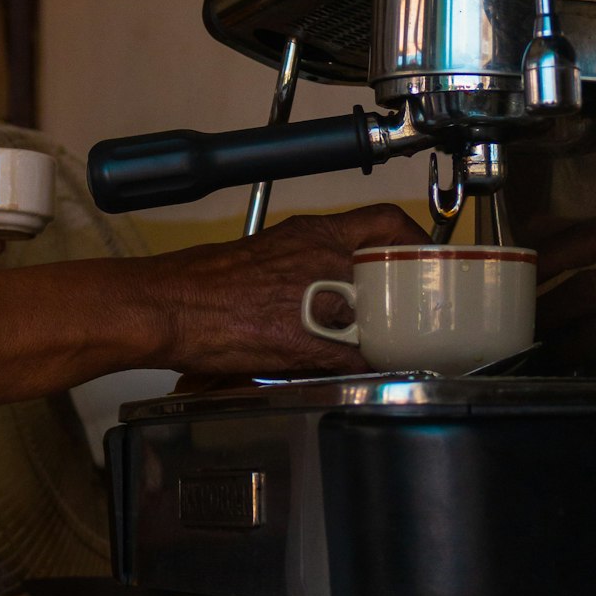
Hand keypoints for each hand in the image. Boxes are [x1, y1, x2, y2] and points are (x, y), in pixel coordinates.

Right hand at [146, 203, 427, 377]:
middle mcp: (325, 261)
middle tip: (413, 308)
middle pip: (393, 274)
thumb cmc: (205, 281)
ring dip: (392, 335)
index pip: (385, 222)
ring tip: (393, 344)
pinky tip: (367, 373)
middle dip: (408, 295)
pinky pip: (356, 359)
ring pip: (382, 320)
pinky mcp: (309, 344)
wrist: (174, 306)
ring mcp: (320, 303)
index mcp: (313, 234)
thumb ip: (303, 260)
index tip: (422, 254)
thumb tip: (320, 276)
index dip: (413, 238)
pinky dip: (367, 368)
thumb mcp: (265, 250)